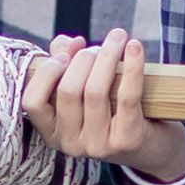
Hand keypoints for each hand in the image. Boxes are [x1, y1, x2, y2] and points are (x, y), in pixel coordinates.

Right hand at [25, 34, 184, 184]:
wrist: (151, 146)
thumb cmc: (111, 111)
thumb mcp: (83, 91)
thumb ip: (65, 63)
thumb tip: (69, 42)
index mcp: (52, 132)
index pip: (32, 102)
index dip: (46, 73)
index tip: (65, 55)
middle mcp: (70, 144)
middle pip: (68, 90)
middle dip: (83, 59)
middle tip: (99, 46)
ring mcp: (98, 146)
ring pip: (95, 91)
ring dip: (107, 56)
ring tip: (117, 38)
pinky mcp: (126, 140)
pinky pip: (126, 96)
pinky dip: (132, 66)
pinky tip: (134, 46)